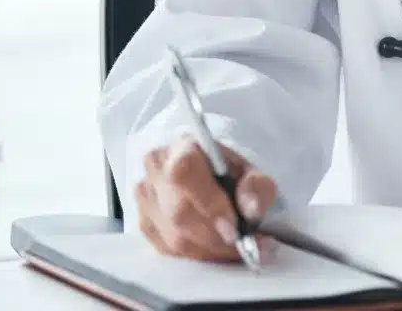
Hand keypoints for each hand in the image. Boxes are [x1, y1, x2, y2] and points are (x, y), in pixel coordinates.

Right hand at [136, 135, 277, 261]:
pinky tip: (214, 250)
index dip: (208, 204)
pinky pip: (168, 249)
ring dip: (208, 250)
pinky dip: (195, 255)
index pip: (185, 171)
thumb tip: (251, 209)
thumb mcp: (253, 175)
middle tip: (242, 245)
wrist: (213, 183)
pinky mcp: (144, 222)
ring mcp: (146, 196)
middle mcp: (158, 166)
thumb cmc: (233, 177)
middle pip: (179, 212)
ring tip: (234, 249)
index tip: (233, 228)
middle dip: (214, 236)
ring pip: (173, 236)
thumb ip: (257, 188)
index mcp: (185, 145)